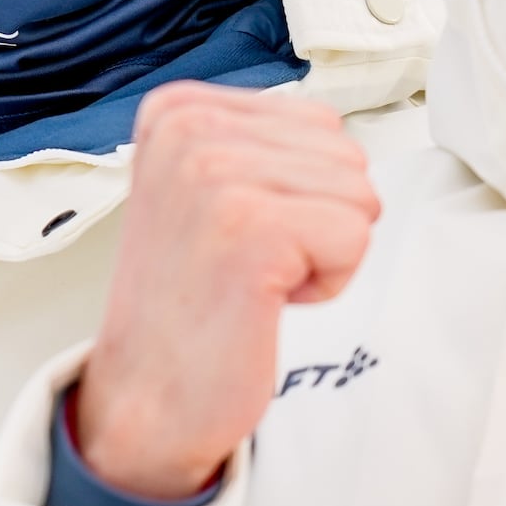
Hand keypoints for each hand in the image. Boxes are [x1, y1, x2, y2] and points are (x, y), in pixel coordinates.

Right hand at [72, 84, 379, 498]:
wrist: (147, 395)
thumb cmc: (190, 300)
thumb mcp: (206, 189)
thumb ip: (262, 146)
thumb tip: (341, 139)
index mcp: (178, 110)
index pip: (318, 121)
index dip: (300, 189)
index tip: (235, 231)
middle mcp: (189, 129)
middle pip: (345, 153)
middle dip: (317, 218)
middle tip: (246, 263)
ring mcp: (215, 174)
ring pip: (358, 193)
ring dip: (322, 252)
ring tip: (253, 279)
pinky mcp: (250, 227)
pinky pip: (355, 236)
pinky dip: (327, 283)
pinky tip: (264, 300)